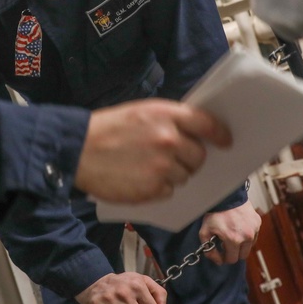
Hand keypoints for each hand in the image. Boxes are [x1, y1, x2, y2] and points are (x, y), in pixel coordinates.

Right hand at [75, 99, 230, 202]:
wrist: (77, 150)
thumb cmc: (106, 129)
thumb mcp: (139, 112)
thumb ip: (168, 120)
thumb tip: (193, 134)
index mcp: (166, 115)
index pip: (207, 124)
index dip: (220, 134)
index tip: (226, 140)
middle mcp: (169, 140)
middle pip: (199, 155)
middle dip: (189, 157)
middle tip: (170, 156)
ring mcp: (162, 166)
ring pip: (185, 175)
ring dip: (172, 174)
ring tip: (146, 166)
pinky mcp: (153, 189)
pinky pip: (169, 191)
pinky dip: (158, 188)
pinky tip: (139, 178)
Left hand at [199, 201, 260, 264]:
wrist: (226, 196)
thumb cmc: (215, 213)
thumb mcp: (205, 231)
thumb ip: (208, 249)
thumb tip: (218, 261)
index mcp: (233, 239)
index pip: (232, 259)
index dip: (225, 258)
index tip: (221, 253)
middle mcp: (247, 236)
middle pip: (242, 256)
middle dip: (233, 252)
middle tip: (226, 244)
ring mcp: (254, 229)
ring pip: (249, 247)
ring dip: (241, 245)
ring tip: (232, 235)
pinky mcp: (257, 223)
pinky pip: (254, 236)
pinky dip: (247, 235)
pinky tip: (238, 228)